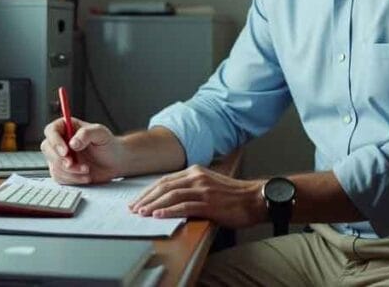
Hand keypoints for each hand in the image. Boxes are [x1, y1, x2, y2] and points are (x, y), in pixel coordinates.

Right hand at [40, 117, 123, 184]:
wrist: (115, 162)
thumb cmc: (108, 144)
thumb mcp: (101, 134)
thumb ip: (86, 134)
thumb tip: (72, 143)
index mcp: (67, 127)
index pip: (51, 131)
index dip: (55, 141)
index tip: (65, 152)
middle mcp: (61, 141)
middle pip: (47, 148)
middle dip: (60, 159)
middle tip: (73, 164)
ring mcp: (60, 157)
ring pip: (53, 165)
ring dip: (69, 171)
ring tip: (86, 170)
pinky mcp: (63, 171)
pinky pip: (59, 177)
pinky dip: (72, 179)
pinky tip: (85, 176)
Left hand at [128, 165, 267, 228]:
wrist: (255, 198)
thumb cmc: (233, 195)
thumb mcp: (209, 184)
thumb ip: (191, 187)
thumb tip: (170, 198)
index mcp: (195, 171)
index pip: (165, 180)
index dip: (149, 191)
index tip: (137, 200)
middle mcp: (197, 177)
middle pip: (164, 186)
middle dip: (146, 198)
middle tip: (133, 208)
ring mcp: (203, 190)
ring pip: (171, 196)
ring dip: (153, 205)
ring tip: (141, 213)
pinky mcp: (209, 203)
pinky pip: (184, 207)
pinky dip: (169, 211)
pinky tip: (158, 216)